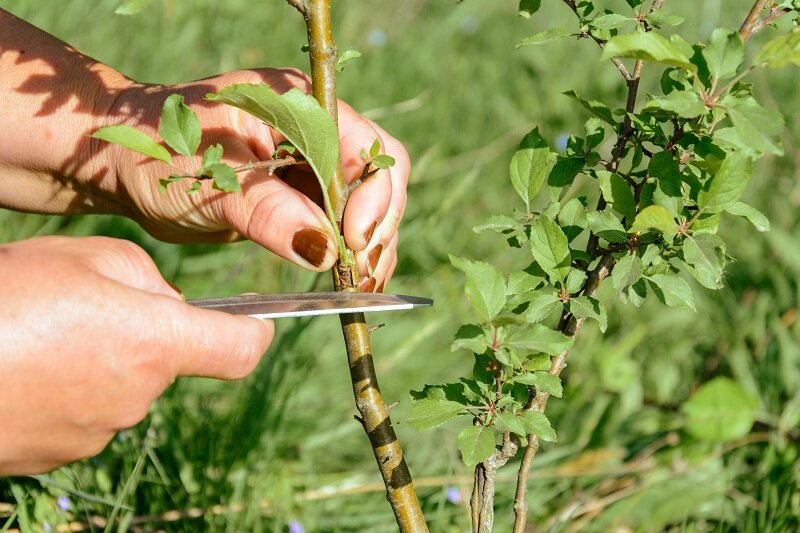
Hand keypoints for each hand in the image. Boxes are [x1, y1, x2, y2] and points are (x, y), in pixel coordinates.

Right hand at [0, 236, 272, 474]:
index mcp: (156, 344)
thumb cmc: (6, 298)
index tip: (253, 321)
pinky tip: (26, 362)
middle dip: (145, 331)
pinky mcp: (57, 455)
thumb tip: (167, 306)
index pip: (239, 350)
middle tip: (88, 303)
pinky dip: (69, 387)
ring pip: (123, 385)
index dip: (253, 332)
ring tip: (43, 330)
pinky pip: (84, 411)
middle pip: (168, 360)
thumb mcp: (86, 257)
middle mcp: (137, 397)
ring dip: (102, 358)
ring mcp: (95, 433)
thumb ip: (146, 279)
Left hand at [103, 69, 407, 291]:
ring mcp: (313, 164)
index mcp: (300, 106)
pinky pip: (343, 224)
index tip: (352, 243)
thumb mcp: (212, 183)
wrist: (127, 165)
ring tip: (360, 285)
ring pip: (368, 205)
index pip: (368, 148)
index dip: (372, 197)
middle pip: (380, 177)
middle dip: (377, 227)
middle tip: (361, 274)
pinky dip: (350, 253)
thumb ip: (268, 212)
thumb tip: (324, 251)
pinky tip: (347, 281)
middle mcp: (317, 130)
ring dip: (371, 246)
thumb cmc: (159, 154)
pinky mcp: (303, 196)